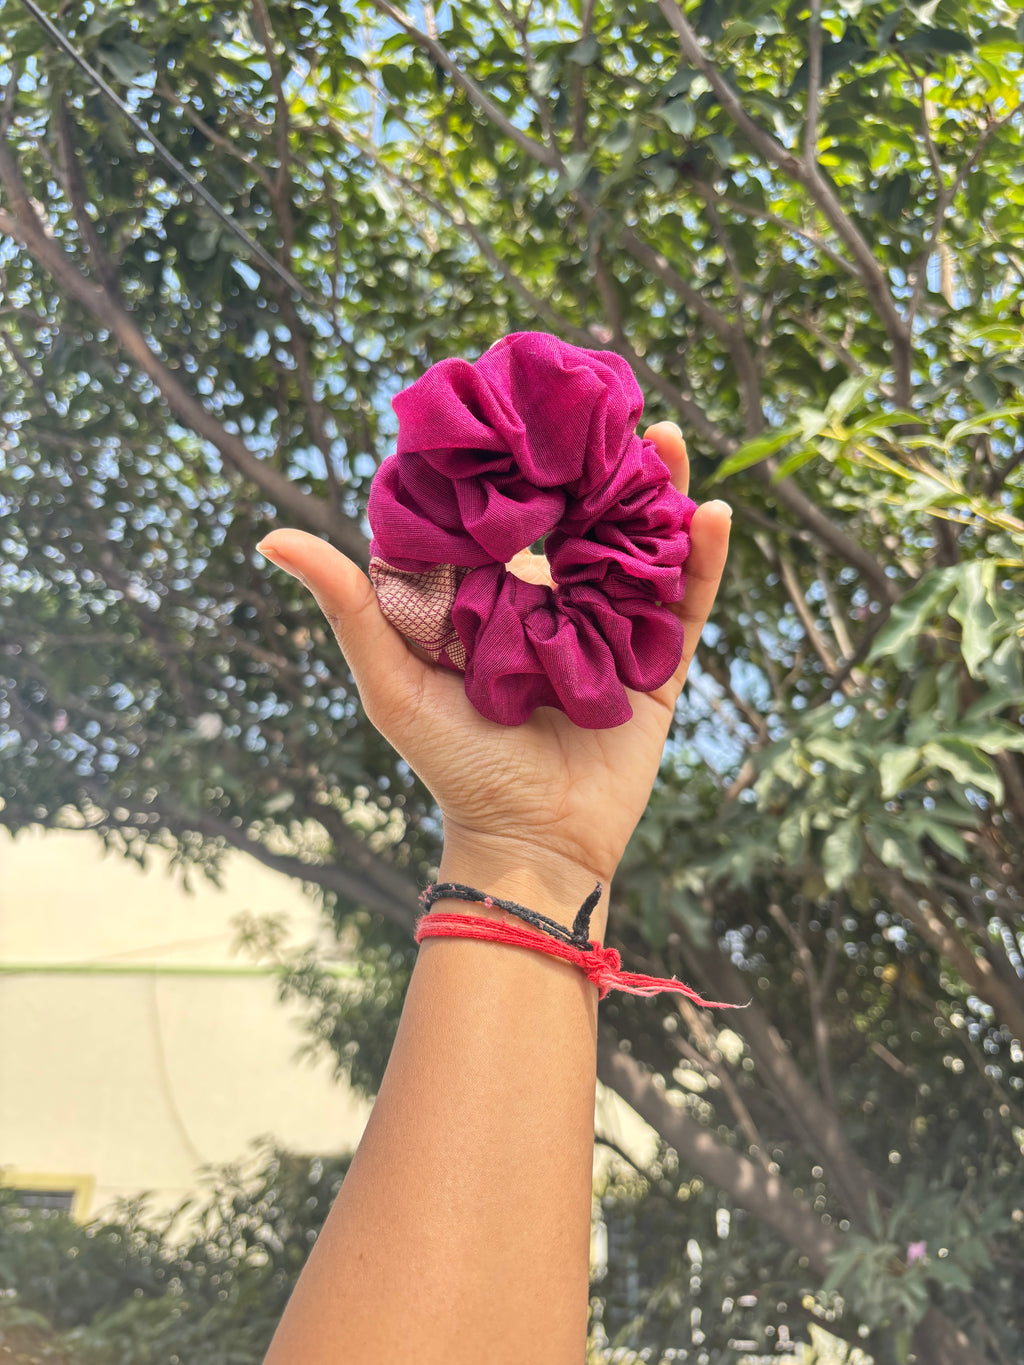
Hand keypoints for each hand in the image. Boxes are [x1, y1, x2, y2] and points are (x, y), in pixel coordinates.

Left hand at [258, 424, 729, 927]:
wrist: (528, 842)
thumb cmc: (451, 764)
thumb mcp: (391, 681)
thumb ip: (349, 606)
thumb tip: (271, 535)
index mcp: (494, 600)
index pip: (510, 514)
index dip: (521, 459)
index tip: (527, 400)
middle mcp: (553, 605)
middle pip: (584, 519)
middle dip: (601, 463)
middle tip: (611, 402)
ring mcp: (609, 631)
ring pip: (641, 549)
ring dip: (661, 495)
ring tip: (671, 437)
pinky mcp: (657, 666)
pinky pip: (685, 605)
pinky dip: (704, 562)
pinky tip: (714, 514)